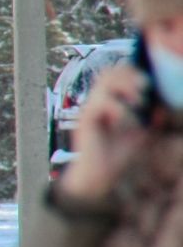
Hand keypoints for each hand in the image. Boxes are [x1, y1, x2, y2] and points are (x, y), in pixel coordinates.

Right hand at [57, 63, 151, 200]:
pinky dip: (118, 109)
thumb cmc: (116, 154)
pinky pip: (102, 103)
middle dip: (129, 76)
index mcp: (108, 102)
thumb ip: (149, 118)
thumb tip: (161, 104)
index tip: (147, 84)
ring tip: (136, 102)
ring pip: (104, 83)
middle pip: (109, 72)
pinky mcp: (86, 119)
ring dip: (124, 88)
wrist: (99, 174)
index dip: (132, 72)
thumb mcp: (141, 132)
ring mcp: (90, 109)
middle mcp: (96, 102)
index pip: (116, 74)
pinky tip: (122, 121)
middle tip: (142, 90)